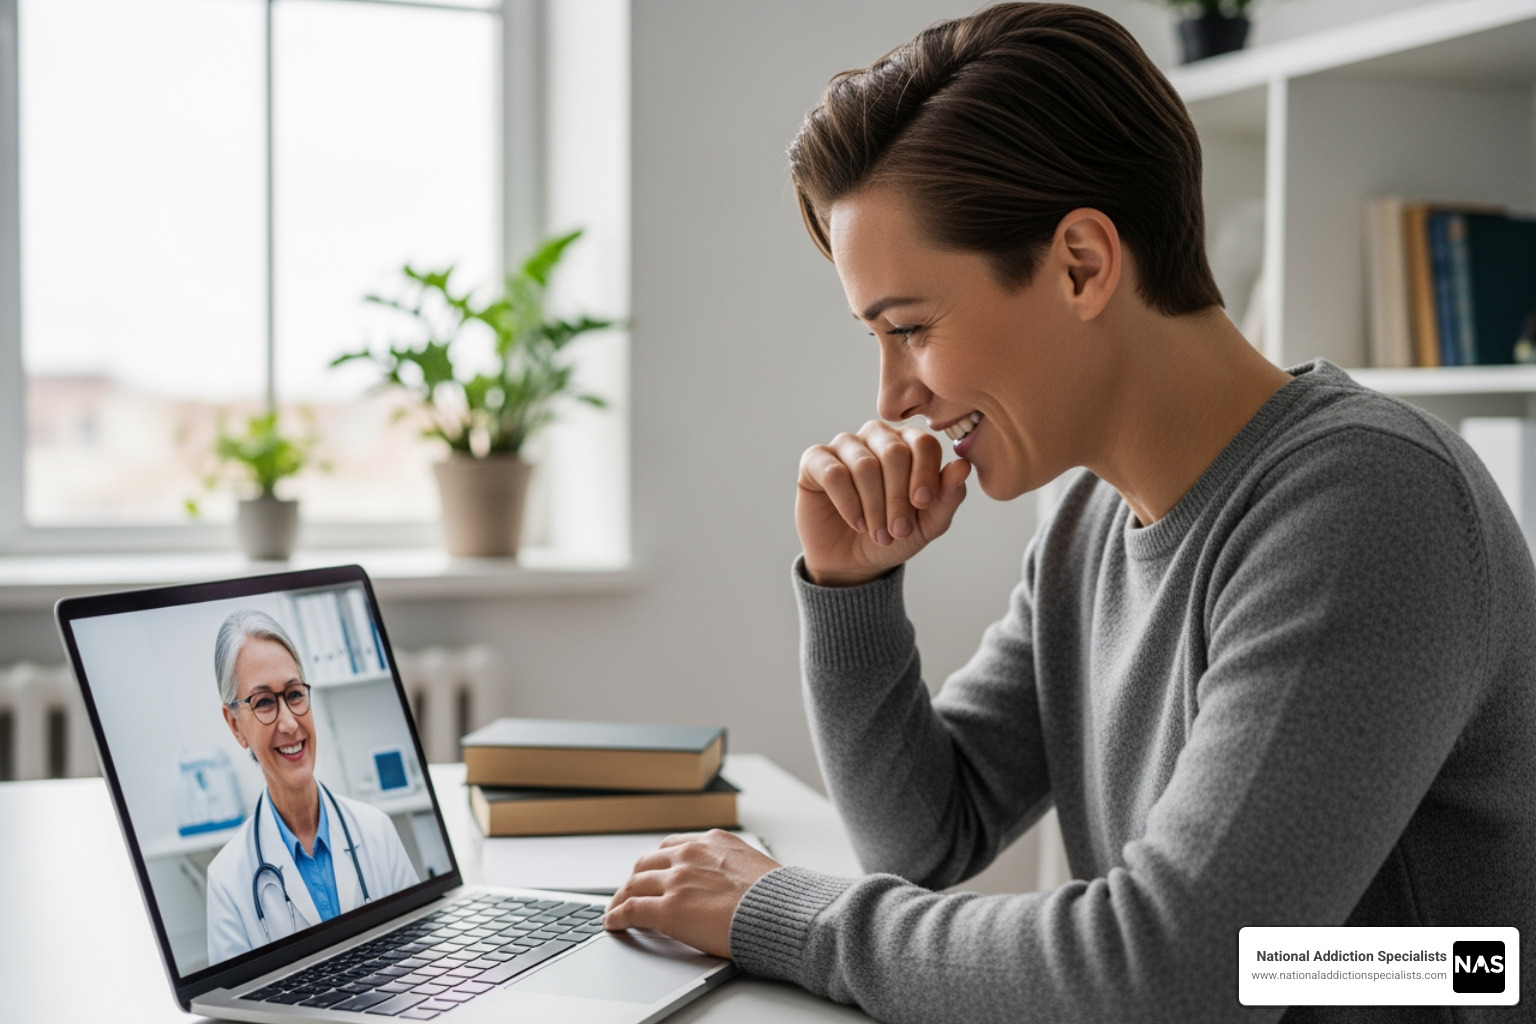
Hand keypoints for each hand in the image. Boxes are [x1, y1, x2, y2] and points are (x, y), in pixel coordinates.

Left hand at [602, 830, 780, 957]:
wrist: (782, 913)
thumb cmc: (777, 897)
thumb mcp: (752, 866)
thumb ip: (730, 867)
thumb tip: (726, 883)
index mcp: (712, 841)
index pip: (671, 848)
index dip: (656, 864)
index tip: (651, 874)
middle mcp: (690, 855)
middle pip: (646, 863)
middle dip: (636, 879)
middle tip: (629, 892)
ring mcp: (677, 881)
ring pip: (634, 884)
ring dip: (622, 897)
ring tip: (616, 909)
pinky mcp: (669, 910)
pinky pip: (632, 910)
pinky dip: (617, 915)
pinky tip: (613, 922)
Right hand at [797, 420, 969, 586]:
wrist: (854, 562)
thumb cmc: (895, 537)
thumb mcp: (929, 524)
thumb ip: (948, 496)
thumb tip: (963, 466)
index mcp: (909, 444)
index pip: (923, 443)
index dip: (925, 474)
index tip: (923, 505)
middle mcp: (877, 437)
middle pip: (894, 452)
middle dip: (898, 498)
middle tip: (898, 531)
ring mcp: (845, 446)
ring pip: (864, 465)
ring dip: (874, 507)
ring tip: (878, 533)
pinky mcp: (815, 461)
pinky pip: (834, 473)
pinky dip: (848, 503)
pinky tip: (855, 522)